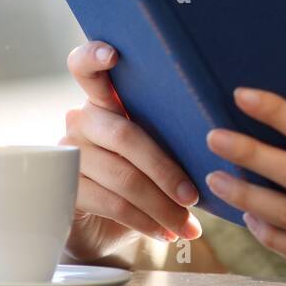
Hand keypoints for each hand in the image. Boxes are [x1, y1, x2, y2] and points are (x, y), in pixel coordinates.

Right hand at [58, 41, 202, 262]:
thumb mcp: (157, 145)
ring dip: (162, 206)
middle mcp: (82, 120)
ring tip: (187, 224)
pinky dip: (145, 222)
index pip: (85, 67)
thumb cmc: (142, 174)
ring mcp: (68, 154)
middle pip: (125, 135)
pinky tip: (165, 232)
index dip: (94, 56)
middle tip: (193, 194)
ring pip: (122, 176)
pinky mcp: (64, 190)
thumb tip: (222, 136)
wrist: (106, 225)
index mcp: (105, 100)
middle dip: (165, 169)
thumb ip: (171, 129)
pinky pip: (111, 203)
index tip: (113, 53)